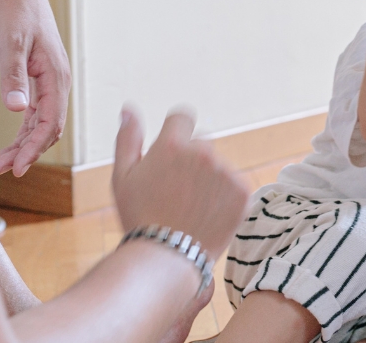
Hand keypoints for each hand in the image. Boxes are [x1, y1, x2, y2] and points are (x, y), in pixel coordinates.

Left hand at [0, 0, 71, 175]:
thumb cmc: (14, 14)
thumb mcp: (11, 44)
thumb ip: (14, 77)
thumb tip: (17, 109)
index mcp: (56, 75)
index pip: (51, 121)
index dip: (35, 147)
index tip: (16, 166)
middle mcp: (57, 82)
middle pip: (48, 127)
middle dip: (27, 151)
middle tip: (3, 170)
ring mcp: (48, 82)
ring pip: (40, 123)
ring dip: (24, 144)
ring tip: (0, 162)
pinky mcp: (36, 80)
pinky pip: (34, 113)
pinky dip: (23, 130)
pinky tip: (9, 143)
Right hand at [112, 107, 250, 259]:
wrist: (168, 257)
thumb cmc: (140, 217)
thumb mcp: (123, 178)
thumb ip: (128, 139)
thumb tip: (129, 108)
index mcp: (172, 145)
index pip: (182, 118)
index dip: (176, 134)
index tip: (172, 156)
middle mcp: (203, 152)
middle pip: (202, 144)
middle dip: (192, 161)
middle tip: (177, 192)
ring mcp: (226, 171)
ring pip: (218, 166)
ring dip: (209, 179)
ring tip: (191, 208)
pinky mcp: (243, 190)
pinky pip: (234, 183)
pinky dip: (224, 196)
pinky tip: (208, 214)